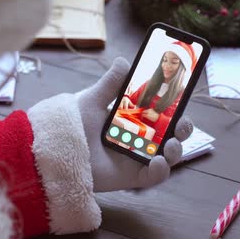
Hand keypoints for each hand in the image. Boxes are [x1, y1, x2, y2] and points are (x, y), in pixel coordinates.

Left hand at [77, 58, 192, 191]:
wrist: (56, 148)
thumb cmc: (73, 123)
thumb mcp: (93, 100)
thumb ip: (111, 83)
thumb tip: (124, 61)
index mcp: (134, 118)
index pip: (163, 113)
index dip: (177, 108)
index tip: (184, 100)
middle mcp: (140, 138)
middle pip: (171, 135)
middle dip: (183, 130)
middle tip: (181, 125)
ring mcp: (137, 158)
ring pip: (168, 156)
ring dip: (176, 150)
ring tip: (170, 144)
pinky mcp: (131, 176)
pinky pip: (152, 177)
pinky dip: (160, 170)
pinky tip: (158, 162)